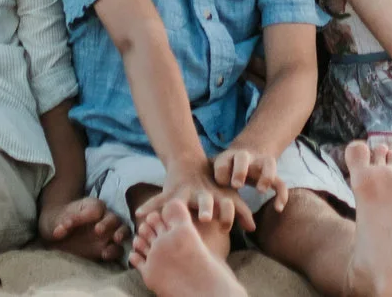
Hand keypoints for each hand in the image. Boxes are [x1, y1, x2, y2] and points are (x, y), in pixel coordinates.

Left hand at [39, 195, 126, 262]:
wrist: (57, 236)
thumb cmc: (60, 221)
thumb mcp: (58, 219)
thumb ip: (63, 222)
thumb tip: (62, 228)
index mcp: (93, 207)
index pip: (97, 207)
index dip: (90, 214)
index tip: (82, 219)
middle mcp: (104, 219)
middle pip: (114, 218)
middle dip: (109, 224)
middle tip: (98, 230)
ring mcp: (108, 234)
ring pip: (122, 232)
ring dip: (120, 235)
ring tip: (114, 241)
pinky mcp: (107, 248)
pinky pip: (118, 249)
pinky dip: (116, 251)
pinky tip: (106, 255)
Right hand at [138, 165, 254, 246]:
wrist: (190, 163)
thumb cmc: (213, 186)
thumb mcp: (228, 196)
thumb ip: (241, 212)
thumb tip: (252, 228)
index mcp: (218, 196)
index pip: (227, 206)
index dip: (228, 215)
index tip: (226, 226)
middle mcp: (202, 194)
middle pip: (205, 200)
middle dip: (205, 208)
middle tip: (205, 216)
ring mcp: (185, 193)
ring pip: (179, 200)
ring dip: (173, 207)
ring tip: (173, 214)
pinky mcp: (170, 192)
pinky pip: (158, 200)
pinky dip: (149, 206)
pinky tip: (139, 214)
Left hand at [211, 144, 286, 212]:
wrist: (244, 155)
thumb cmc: (225, 171)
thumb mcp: (215, 173)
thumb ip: (206, 182)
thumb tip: (195, 200)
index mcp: (227, 158)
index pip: (222, 162)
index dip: (221, 171)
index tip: (221, 183)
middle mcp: (244, 158)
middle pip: (242, 157)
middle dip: (239, 170)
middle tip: (236, 185)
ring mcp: (259, 163)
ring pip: (268, 163)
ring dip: (265, 176)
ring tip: (260, 191)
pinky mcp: (271, 174)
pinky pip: (280, 183)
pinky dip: (281, 195)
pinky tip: (278, 208)